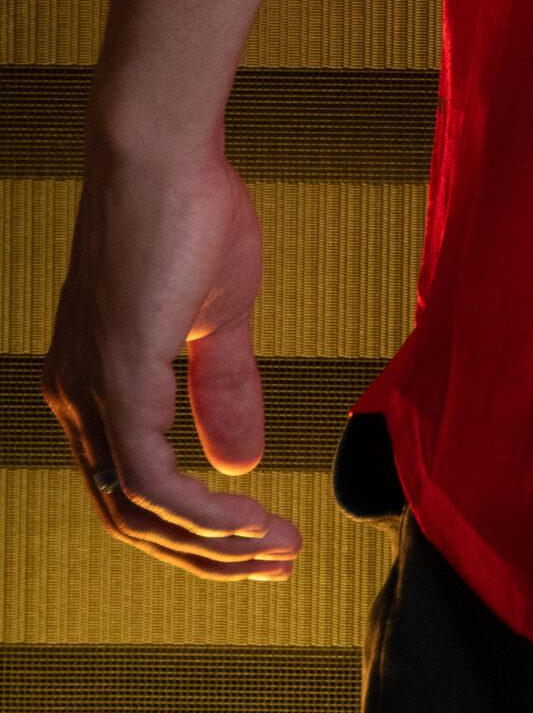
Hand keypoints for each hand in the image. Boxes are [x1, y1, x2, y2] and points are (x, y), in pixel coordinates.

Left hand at [41, 140, 301, 577]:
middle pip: (129, 517)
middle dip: (207, 553)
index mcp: (91, 382)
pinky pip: (151, 478)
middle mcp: (74, 398)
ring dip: (212, 543)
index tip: (265, 536)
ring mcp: (88, 392)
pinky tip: (247, 514)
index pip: (132, 488)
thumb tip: (244, 460)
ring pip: (137, 511)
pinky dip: (202, 511)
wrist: (164, 150)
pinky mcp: (115, 379)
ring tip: (276, 547)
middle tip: (277, 561)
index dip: (196, 527)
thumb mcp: (218, 314)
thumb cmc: (190, 210)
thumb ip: (224, 387)